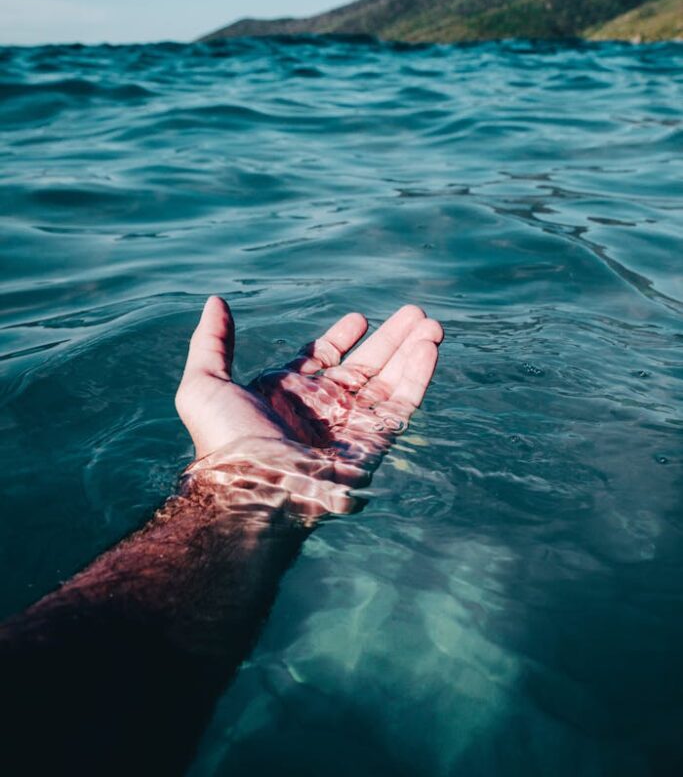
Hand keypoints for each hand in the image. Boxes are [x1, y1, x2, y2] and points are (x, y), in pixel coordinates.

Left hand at [175, 297, 442, 517]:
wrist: (252, 491)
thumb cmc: (225, 442)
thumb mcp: (205, 384)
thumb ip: (213, 341)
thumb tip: (216, 301)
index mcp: (289, 393)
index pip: (324, 359)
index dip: (342, 338)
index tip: (360, 319)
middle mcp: (323, 408)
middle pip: (366, 365)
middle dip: (391, 339)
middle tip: (416, 313)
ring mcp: (350, 426)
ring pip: (390, 381)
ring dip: (412, 351)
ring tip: (432, 325)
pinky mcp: (372, 444)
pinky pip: (401, 405)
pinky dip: (418, 375)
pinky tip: (429, 348)